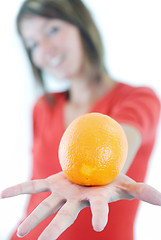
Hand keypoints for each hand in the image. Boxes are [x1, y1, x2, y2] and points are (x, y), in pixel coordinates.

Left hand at [1, 171, 160, 239]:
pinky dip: (19, 188)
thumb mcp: (126, 183)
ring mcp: (63, 192)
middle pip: (65, 216)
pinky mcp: (53, 182)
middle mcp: (77, 200)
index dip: (100, 214)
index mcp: (96, 199)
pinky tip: (2, 195)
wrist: (97, 172)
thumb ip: (141, 192)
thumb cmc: (112, 181)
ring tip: (20, 233)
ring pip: (45, 206)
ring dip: (33, 218)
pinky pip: (33, 185)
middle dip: (54, 230)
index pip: (99, 208)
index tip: (100, 225)